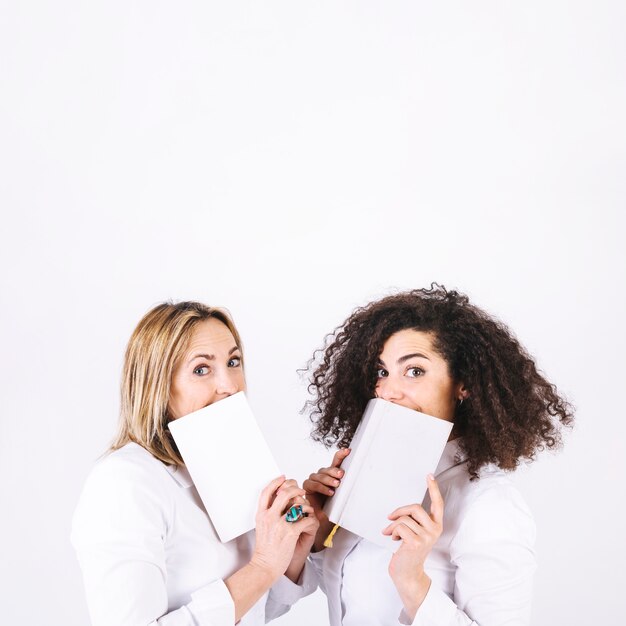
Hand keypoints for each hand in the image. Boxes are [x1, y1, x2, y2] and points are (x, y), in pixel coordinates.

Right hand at [250, 476, 317, 582]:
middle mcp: (269, 517)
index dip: (276, 482)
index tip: (283, 478)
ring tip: (308, 508)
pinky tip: (310, 520)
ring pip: (297, 504)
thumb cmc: (265, 548)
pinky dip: (310, 518)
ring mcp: (279, 524)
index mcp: (261, 514)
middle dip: (295, 489)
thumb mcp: (261, 526)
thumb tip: (277, 498)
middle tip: (301, 490)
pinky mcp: (290, 533)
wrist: (265, 566)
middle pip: (284, 493)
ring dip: (306, 505)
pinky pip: (305, 519)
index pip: (267, 491)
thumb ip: (268, 513)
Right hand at [302, 448, 349, 549]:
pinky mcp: (307, 486)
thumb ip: (347, 485)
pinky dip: (322, 487)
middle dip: (334, 470)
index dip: (341, 454)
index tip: (348, 451)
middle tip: (341, 475)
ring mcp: (314, 480)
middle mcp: (323, 475)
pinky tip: (329, 492)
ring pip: (320, 475)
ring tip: (337, 485)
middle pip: (327, 468)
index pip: (336, 461)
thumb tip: (359, 477)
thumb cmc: (335, 508)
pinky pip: (313, 484)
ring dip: (328, 479)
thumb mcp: (344, 495)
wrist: (324, 522)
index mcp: (332, 474)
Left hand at [382, 475, 443, 619]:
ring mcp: (427, 537)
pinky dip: (392, 531)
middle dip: (400, 511)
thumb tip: (399, 511)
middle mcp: (435, 530)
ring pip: (405, 518)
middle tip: (390, 517)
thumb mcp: (415, 533)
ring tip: (391, 533)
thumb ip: (414, 520)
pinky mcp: (416, 542)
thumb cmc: (409, 550)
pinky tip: (393, 539)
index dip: (433, 488)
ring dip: (393, 525)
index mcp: (436, 525)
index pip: (437, 503)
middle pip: (415, 507)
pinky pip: (399, 526)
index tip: (429, 475)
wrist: (407, 573)